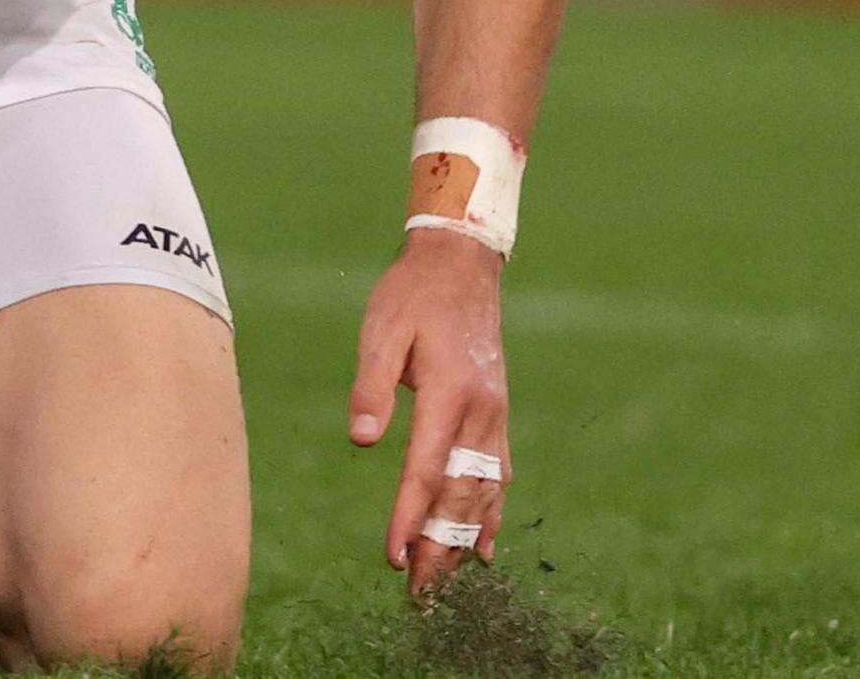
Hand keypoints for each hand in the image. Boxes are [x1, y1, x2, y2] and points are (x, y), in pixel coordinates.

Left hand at [347, 227, 507, 602]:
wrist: (461, 264)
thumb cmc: (412, 295)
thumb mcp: (381, 330)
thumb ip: (372, 385)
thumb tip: (362, 438)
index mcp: (450, 392)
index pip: (427, 469)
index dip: (409, 516)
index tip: (393, 557)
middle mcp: (481, 411)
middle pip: (460, 493)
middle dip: (438, 547)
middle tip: (419, 595)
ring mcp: (494, 414)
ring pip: (483, 491)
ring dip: (463, 540)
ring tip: (444, 584)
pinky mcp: (496, 414)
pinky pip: (497, 474)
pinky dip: (490, 514)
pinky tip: (482, 547)